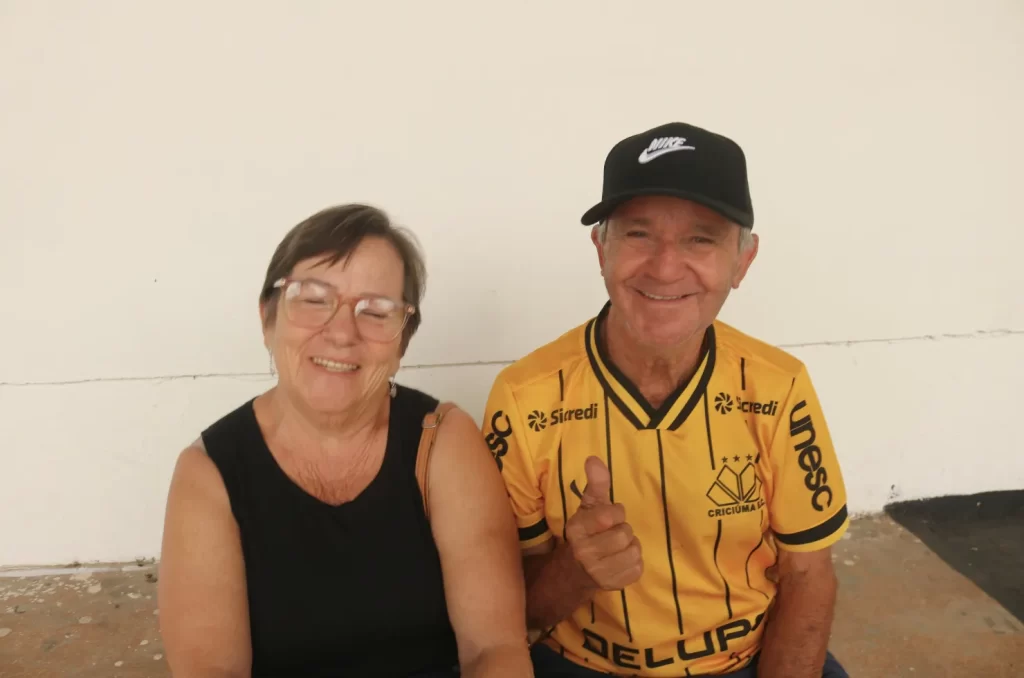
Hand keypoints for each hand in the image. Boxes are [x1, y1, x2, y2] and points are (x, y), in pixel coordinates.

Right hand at [564, 456, 642, 590]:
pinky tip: (622, 559)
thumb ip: (596, 482)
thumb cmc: (588, 531)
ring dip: (631, 545)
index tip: (610, 516)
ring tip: (618, 546)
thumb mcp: (589, 505)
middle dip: (623, 529)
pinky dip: (635, 561)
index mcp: (577, 529)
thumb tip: (594, 459)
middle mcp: (584, 552)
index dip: (616, 513)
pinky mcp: (614, 585)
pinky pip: (638, 567)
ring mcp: (599, 572)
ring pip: (634, 551)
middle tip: (613, 532)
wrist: (576, 571)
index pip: (609, 516)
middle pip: (624, 534)